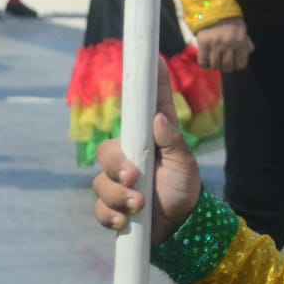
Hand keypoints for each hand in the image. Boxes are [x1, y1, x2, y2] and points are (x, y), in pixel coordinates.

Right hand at [92, 62, 201, 244]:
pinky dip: (110, 215)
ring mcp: (118, 180)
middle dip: (117, 167)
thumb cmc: (184, 187)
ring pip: (100, 183)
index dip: (148, 81)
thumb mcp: (184, 164)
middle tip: (133, 178)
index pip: (145, 106)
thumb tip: (158, 119)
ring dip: (118, 196)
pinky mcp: (112, 206)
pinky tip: (125, 221)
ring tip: (139, 206)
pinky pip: (99, 208)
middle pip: (106, 152)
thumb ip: (173, 142)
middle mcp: (130, 155)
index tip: (154, 56)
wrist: (181, 227)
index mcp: (148, 138)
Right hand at [194, 17, 252, 72]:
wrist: (213, 8)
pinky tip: (206, 59)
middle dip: (226, 68)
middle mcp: (229, 43)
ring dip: (215, 65)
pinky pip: (203, 61)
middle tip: (223, 63)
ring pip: (215, 65)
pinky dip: (205, 63)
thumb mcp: (242, 29)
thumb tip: (250, 51)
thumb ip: (246, 41)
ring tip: (214, 60)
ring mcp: (215, 43)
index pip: (241, 65)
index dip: (237, 66)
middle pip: (228, 67)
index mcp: (241, 40)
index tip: (233, 63)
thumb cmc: (230, 20)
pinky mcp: (203, 42)